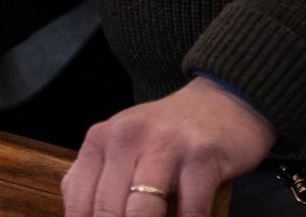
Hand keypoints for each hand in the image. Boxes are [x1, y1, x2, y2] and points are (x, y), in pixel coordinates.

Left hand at [60, 78, 275, 216]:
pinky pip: (189, 210)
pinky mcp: (202, 156)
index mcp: (101, 139)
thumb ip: (97, 181)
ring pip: (142, 213)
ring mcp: (166, 144)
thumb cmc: (170, 135)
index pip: (80, 204)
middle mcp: (128, 137)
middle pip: (107, 212)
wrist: (225, 100)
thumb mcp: (123, 147)